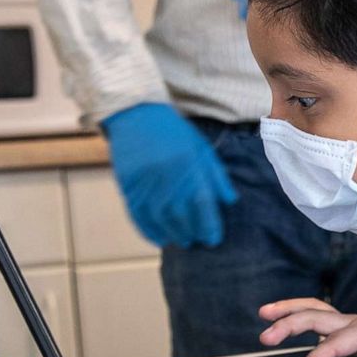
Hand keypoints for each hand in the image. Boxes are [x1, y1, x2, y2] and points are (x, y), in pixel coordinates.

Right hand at [102, 102, 237, 247]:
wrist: (136, 114)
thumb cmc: (174, 132)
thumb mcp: (201, 147)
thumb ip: (216, 175)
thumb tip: (230, 201)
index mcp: (187, 163)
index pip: (202, 201)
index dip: (209, 224)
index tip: (214, 238)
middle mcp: (165, 174)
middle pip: (180, 213)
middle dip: (193, 231)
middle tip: (200, 241)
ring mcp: (143, 180)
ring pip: (159, 217)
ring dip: (173, 234)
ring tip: (183, 241)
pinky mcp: (127, 185)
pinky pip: (137, 215)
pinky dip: (149, 231)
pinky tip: (160, 239)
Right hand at [258, 298, 356, 356]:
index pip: (338, 343)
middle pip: (319, 317)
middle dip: (291, 326)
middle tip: (267, 338)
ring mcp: (348, 324)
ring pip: (313, 309)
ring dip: (287, 310)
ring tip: (263, 314)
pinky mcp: (342, 329)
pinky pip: (315, 315)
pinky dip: (294, 313)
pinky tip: (275, 317)